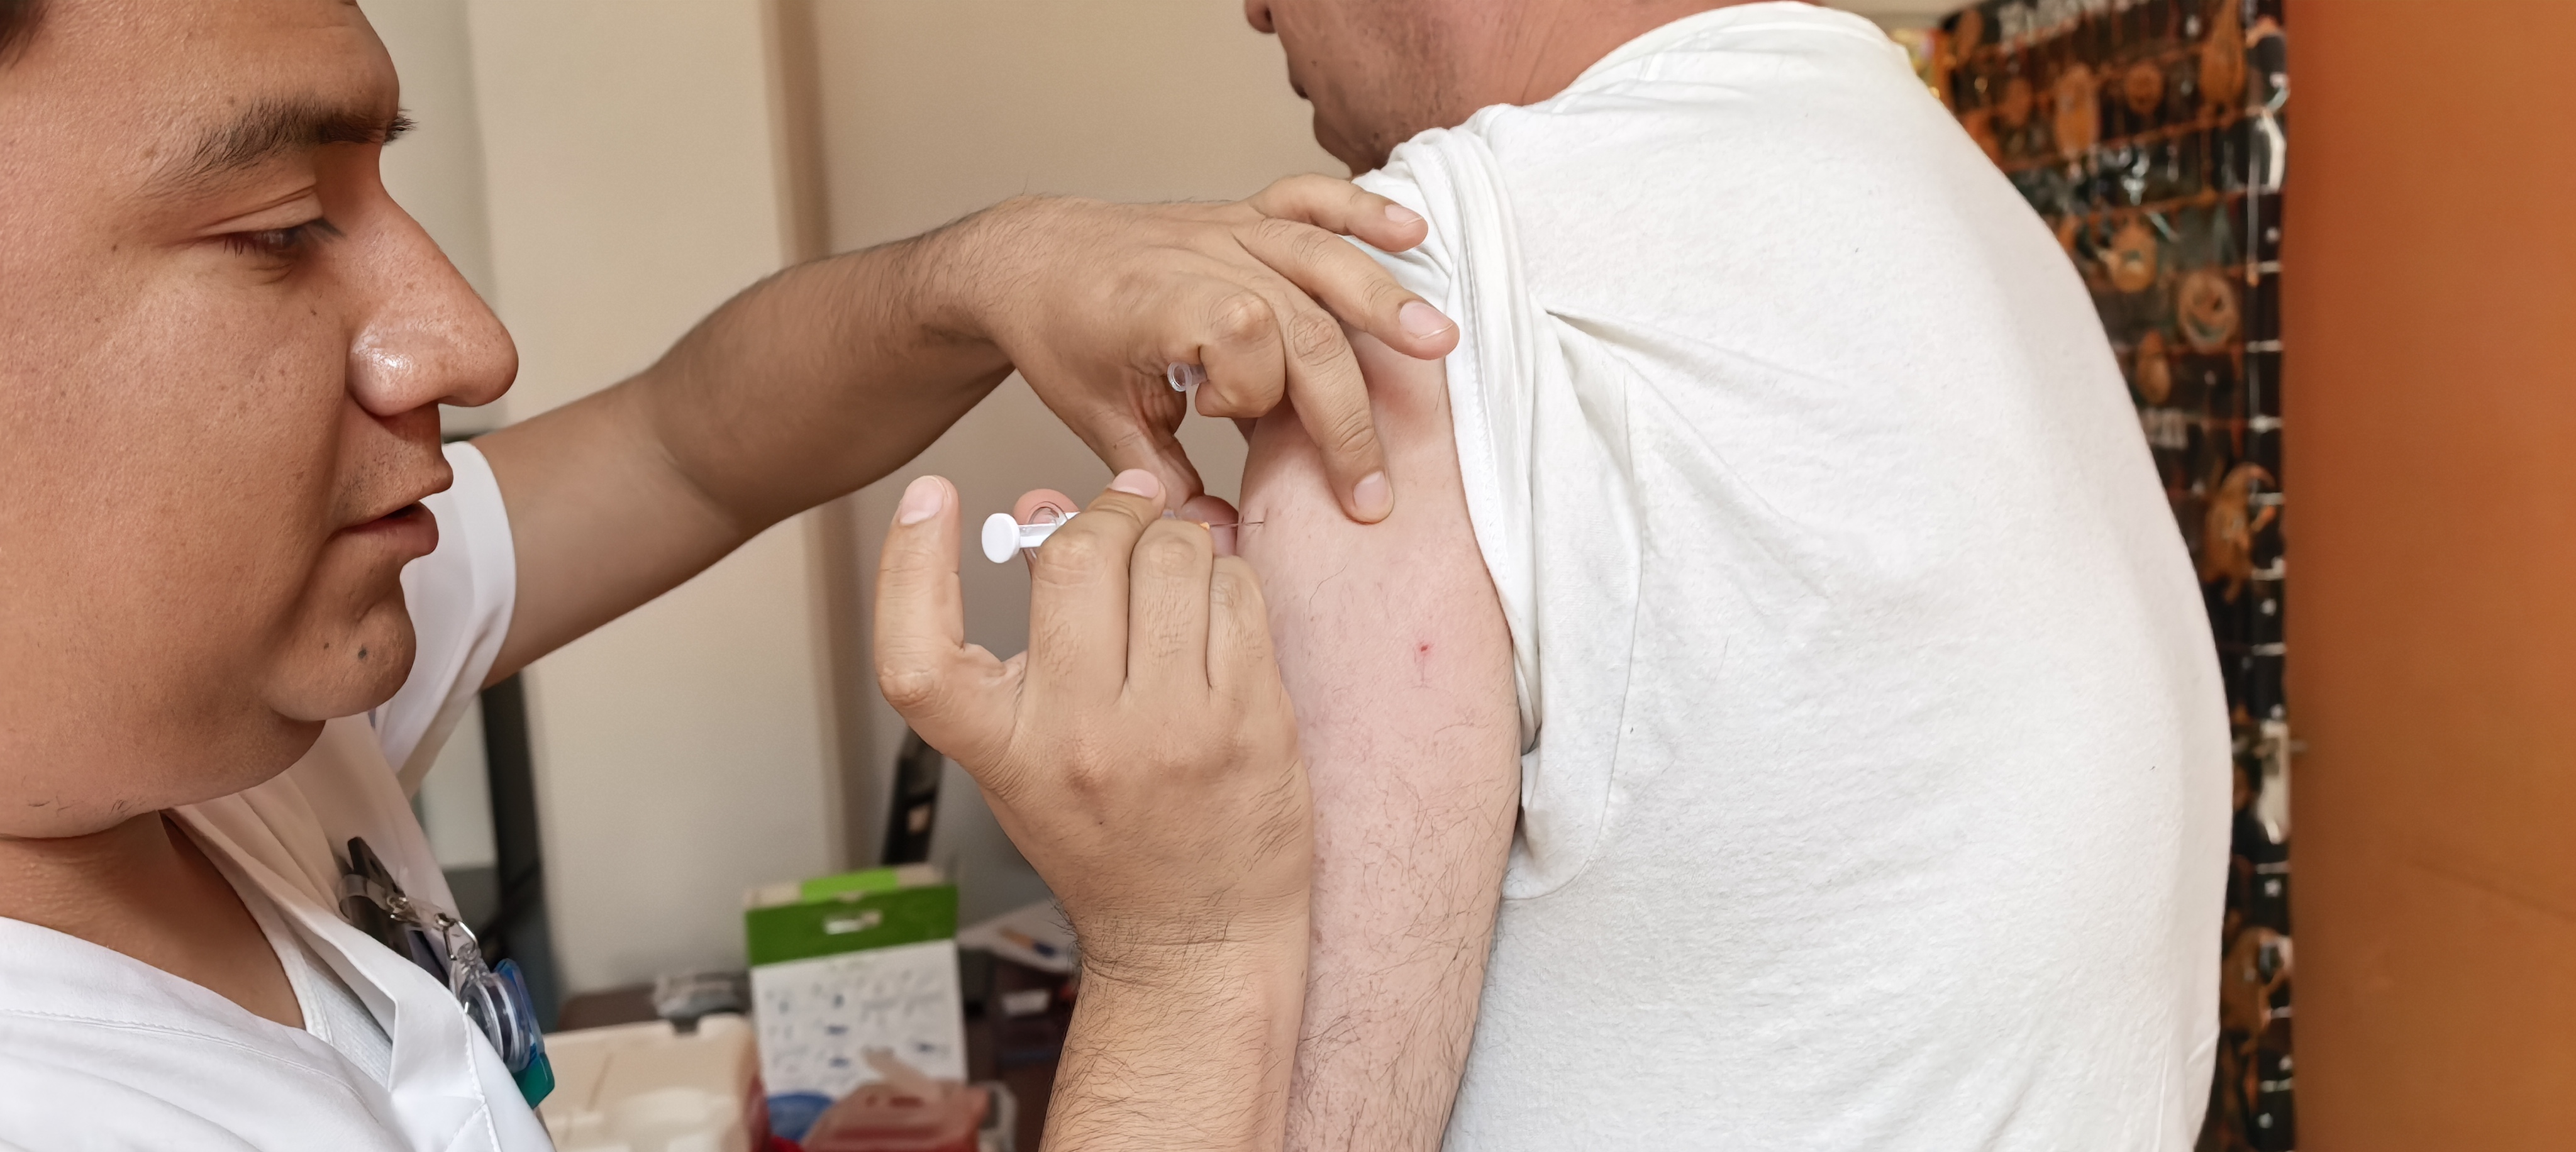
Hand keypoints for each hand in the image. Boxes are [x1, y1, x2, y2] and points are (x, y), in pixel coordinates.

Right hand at [872, 469, 1310, 971]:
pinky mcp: (1251, 721)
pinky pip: (1238, 592)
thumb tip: (1039, 508)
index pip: (917, 653)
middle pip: (1073, 560)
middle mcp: (1082, 739)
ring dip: (1174, 540)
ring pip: (1171, 557)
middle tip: (1119, 518)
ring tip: (1173, 567)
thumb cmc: (1114, 846)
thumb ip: (1028, 634)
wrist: (1197, 939)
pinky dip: (1227, 577)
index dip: (908, 561)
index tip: (931, 499)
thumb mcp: (1033, 754)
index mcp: (1006, 752)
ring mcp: (1173, 730)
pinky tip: (1216, 605)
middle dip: (1102, 517)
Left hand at [946, 176, 1457, 523]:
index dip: (1246, 393)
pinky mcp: (1243, 216)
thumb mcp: (1096, 417)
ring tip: (1438, 345)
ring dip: (1384, 304)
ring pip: (1323, 261)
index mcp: (1161, 302)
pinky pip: (1310, 202)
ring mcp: (1229, 230)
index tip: (1214, 417)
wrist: (1029, 259)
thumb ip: (1157, 476)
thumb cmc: (1060, 334)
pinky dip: (1362, 211)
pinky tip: (1412, 234)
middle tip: (1372, 489)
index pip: (1246, 339)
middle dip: (1348, 414)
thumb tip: (1212, 535)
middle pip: (1306, 324)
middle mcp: (1204, 257)